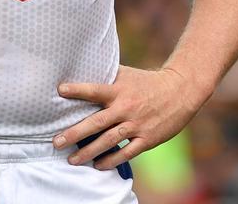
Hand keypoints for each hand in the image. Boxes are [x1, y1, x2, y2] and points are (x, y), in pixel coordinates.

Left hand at [53, 65, 205, 169]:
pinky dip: (111, 161)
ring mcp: (137, 124)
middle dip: (75, 133)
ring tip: (72, 160)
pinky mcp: (148, 138)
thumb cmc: (148, 83)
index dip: (78, 90)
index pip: (96, 90)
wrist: (181, 91)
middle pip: (97, 122)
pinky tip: (98, 165)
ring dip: (89, 152)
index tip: (60, 90)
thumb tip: (81, 73)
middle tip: (56, 142)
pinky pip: (127, 153)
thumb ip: (107, 78)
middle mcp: (127, 108)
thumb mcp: (128, 76)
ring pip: (109, 141)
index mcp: (120, 90)